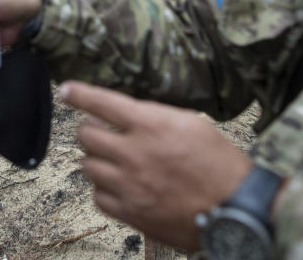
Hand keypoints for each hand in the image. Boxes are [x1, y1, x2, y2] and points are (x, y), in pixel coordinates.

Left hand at [59, 81, 251, 250]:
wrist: (236, 210)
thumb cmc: (220, 164)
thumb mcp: (191, 123)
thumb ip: (154, 115)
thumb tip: (127, 114)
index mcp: (151, 125)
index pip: (101, 102)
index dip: (78, 94)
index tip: (66, 90)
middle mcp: (134, 154)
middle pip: (86, 135)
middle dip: (91, 130)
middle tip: (104, 133)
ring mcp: (129, 185)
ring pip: (88, 165)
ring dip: (97, 160)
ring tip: (117, 161)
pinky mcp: (131, 212)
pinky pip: (98, 196)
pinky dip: (104, 189)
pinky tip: (120, 185)